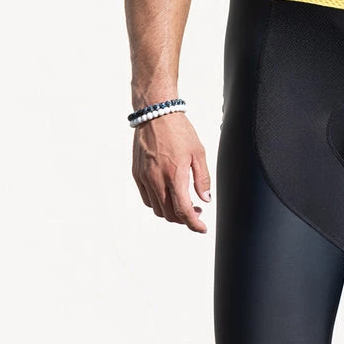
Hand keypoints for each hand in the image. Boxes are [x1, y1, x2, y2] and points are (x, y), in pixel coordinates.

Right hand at [132, 112, 211, 232]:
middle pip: (169, 214)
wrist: (156, 114)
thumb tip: (205, 199)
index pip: (183, 210)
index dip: (194, 224)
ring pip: (157, 209)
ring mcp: (144, 178)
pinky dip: (158, 203)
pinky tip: (168, 195)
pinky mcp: (137, 174)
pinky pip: (147, 198)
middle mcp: (157, 180)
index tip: (202, 228)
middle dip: (184, 218)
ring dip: (171, 213)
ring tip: (183, 203)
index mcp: (175, 175)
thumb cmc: (179, 131)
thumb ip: (202, 178)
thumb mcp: (198, 152)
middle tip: (197, 211)